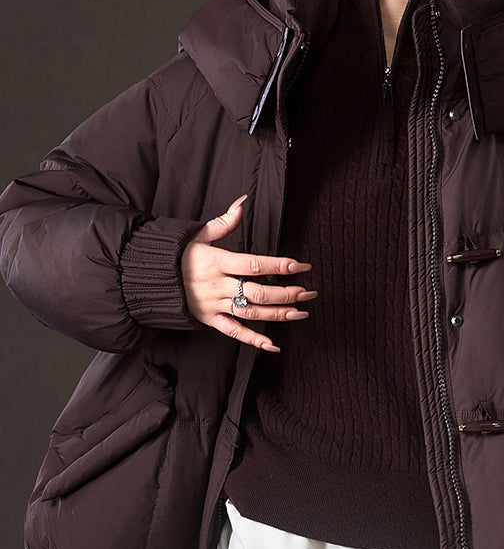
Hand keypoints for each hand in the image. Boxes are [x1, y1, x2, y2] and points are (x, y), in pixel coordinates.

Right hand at [180, 194, 317, 350]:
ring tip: (300, 313)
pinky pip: (233, 332)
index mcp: (216, 262)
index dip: (278, 266)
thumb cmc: (178, 254)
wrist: (150, 278)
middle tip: (308, 292)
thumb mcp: (197, 234)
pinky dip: (253, 340)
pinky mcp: (209, 320)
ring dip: (277, 315)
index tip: (299, 266)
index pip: (253, 264)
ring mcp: (213, 304)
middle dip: (285, 293)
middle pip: (257, 292)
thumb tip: (241, 204)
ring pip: (250, 312)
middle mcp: (217, 285)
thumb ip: (223, 222)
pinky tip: (273, 345)